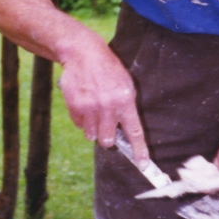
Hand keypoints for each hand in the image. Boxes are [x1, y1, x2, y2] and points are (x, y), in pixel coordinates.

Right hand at [56, 38, 148, 164]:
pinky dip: (81, 119)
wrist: (84, 54)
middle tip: (105, 125)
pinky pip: (78, 124)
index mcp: (125, 101)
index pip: (134, 132)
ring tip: (94, 110)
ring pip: (91, 135)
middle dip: (106, 137)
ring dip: (93, 128)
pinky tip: (84, 102)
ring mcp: (90, 108)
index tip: (143, 164)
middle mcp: (108, 107)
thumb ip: (126, 107)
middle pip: (107, 141)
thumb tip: (126, 131)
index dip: (139, 150)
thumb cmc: (108, 70)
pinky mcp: (75, 106)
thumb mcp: (125, 84)